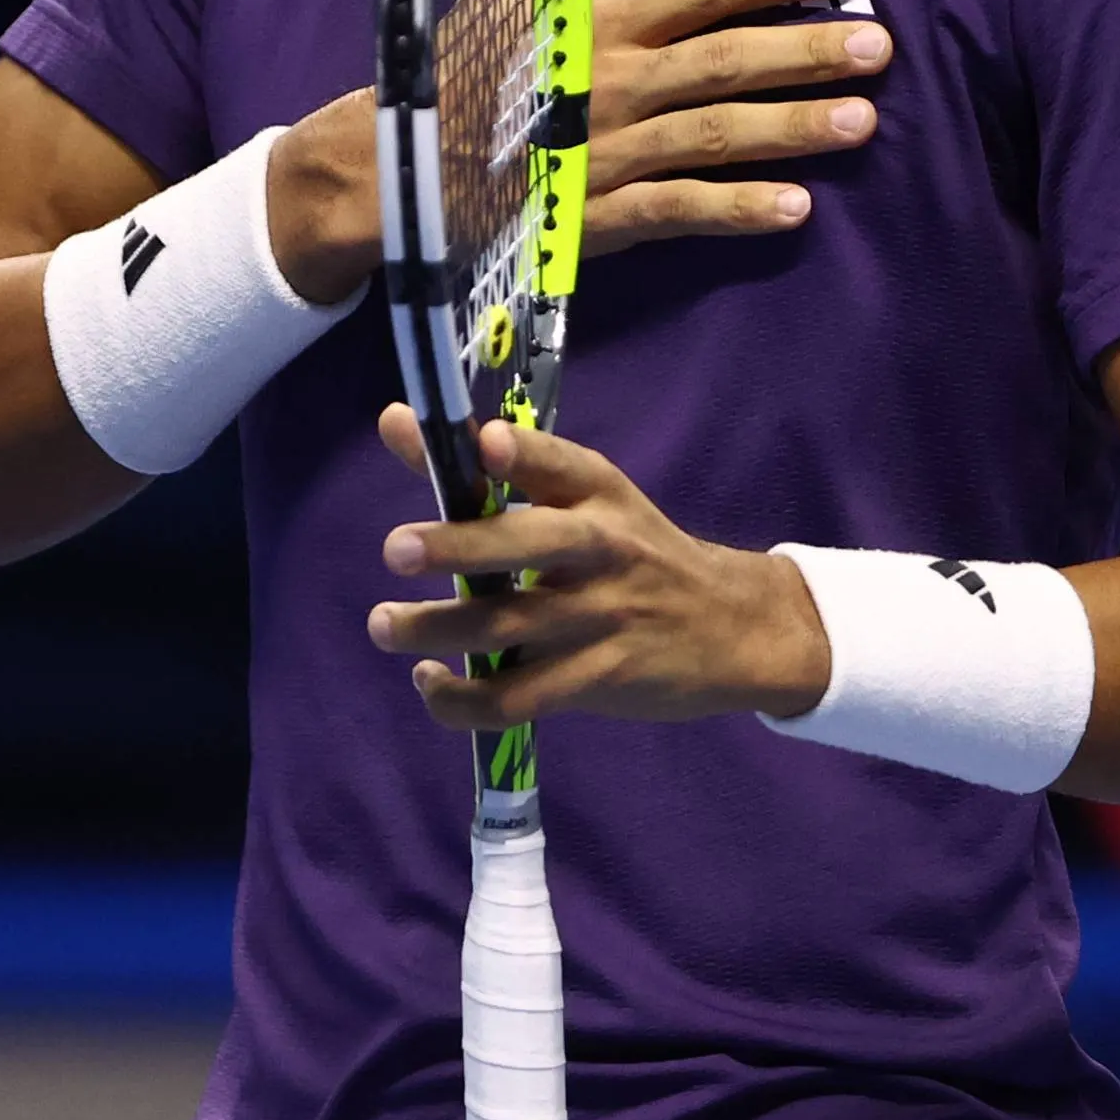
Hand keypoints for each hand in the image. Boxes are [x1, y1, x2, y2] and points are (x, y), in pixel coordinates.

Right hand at [267, 0, 892, 300]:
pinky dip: (737, 209)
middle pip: (724, 59)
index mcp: (591, 22)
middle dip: (805, 50)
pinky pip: (677, 212)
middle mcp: (608, 82)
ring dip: (792, 127)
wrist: (393, 173)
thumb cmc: (457, 77)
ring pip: (714, 135)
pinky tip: (797, 208)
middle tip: (881, 43)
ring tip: (864, 121)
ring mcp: (605, 152)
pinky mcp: (595, 217)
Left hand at [363, 405, 830, 727]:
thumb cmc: (639, 553)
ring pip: (508, 626)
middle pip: (528, 546)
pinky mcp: (597, 678)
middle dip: (460, 547)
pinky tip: (430, 684)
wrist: (735, 629)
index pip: (559, 464)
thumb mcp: (589, 498)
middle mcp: (603, 549)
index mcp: (600, 492)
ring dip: (436, 629)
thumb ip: (493, 468)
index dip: (524, 455)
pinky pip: (518, 698)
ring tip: (385, 624)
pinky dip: (463, 700)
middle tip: (396, 550)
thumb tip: (393, 420)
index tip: (487, 444)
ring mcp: (601, 617)